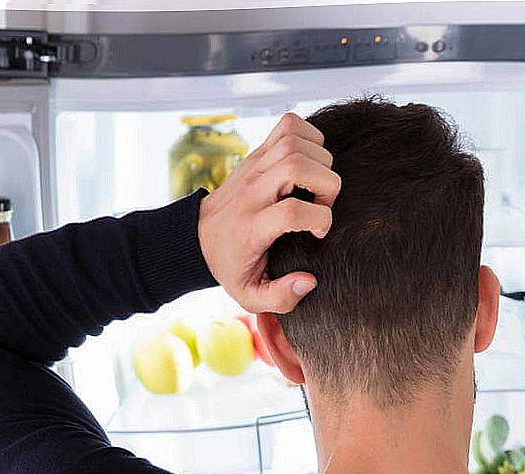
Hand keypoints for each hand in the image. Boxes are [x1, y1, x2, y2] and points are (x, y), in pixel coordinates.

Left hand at [198, 112, 340, 313]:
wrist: (198, 237)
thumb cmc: (231, 266)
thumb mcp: (249, 295)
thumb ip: (281, 298)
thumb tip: (309, 281)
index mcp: (251, 227)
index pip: (291, 211)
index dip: (319, 219)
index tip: (319, 233)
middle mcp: (252, 191)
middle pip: (296, 166)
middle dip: (326, 184)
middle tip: (322, 204)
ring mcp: (253, 167)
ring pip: (295, 142)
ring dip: (320, 160)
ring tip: (317, 185)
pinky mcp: (257, 153)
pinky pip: (290, 125)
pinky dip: (310, 135)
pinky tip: (311, 160)